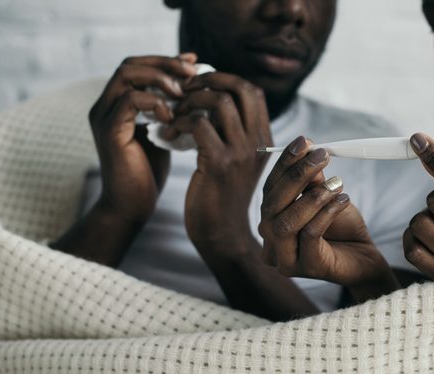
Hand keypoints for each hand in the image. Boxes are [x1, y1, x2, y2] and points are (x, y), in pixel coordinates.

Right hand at [89, 53, 197, 223]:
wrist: (131, 207)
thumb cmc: (148, 173)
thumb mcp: (163, 134)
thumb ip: (170, 111)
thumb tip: (196, 90)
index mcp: (116, 104)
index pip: (138, 65)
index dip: (165, 61)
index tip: (194, 64)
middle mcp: (105, 105)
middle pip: (131, 63)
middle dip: (165, 63)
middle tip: (193, 72)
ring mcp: (104, 117)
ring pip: (127, 74)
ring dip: (160, 79)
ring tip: (183, 93)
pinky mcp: (109, 132)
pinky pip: (129, 100)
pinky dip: (154, 102)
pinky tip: (172, 116)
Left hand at [167, 72, 272, 255]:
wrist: (222, 234)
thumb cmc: (222, 197)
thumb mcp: (238, 162)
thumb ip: (234, 134)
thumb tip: (214, 100)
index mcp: (264, 140)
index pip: (252, 91)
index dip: (225, 79)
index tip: (200, 86)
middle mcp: (258, 143)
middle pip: (241, 88)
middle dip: (209, 79)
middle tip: (185, 89)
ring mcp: (241, 153)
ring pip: (219, 101)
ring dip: (191, 100)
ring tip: (174, 113)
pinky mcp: (218, 164)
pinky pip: (199, 124)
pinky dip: (180, 121)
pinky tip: (169, 133)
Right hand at [259, 136, 398, 296]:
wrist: (364, 259)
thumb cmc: (342, 229)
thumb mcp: (326, 197)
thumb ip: (313, 178)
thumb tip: (308, 147)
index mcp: (270, 223)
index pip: (270, 189)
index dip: (285, 164)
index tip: (304, 141)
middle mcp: (271, 243)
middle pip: (271, 206)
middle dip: (296, 177)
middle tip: (322, 156)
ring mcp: (286, 260)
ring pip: (286, 223)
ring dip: (312, 197)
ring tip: (337, 183)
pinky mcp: (307, 269)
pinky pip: (310, 235)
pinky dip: (326, 213)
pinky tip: (343, 200)